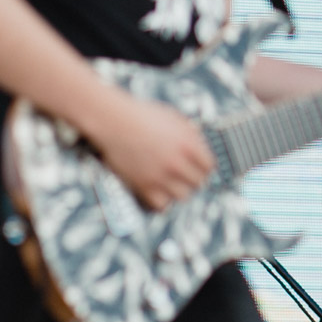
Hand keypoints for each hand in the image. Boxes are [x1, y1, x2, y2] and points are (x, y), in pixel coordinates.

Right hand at [83, 92, 213, 211]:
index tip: (197, 169)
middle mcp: (177, 162)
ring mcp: (160, 176)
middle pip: (198, 183)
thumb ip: (190, 133)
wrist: (113, 121)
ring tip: (171, 185)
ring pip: (183, 196)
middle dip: (192, 179)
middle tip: (184, 178)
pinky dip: (162, 201)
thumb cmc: (141, 116)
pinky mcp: (143, 186)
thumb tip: (200, 147)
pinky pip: (162, 205)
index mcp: (188, 144)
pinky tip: (158, 192)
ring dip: (178, 191)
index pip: (209, 167)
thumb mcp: (173, 117)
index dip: (204, 168)